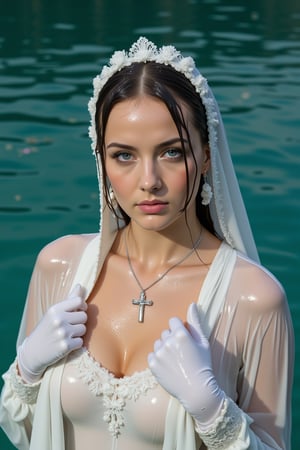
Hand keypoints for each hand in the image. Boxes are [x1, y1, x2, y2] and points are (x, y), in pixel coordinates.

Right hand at [17, 284, 86, 382]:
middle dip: (79, 322)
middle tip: (69, 326)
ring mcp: (62, 333)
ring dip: (78, 333)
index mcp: (55, 309)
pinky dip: (76, 344)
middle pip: (84, 316)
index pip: (78, 301)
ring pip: (83, 329)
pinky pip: (81, 342)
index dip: (82, 306)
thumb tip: (80, 286)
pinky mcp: (65, 346)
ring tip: (67, 335)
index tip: (78, 311)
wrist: (32, 352)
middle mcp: (59, 319)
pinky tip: (66, 344)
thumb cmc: (45, 329)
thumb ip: (69, 300)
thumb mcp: (53, 313)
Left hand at [148, 303, 224, 426]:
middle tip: (182, 353)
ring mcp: (159, 353)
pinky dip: (159, 360)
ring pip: (159, 343)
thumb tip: (192, 304)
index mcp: (181, 334)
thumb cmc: (203, 365)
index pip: (174, 321)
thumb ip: (195, 322)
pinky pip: (152, 355)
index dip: (180, 329)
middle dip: (172, 339)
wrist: (197, 390)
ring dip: (165, 348)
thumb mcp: (203, 342)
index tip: (185, 340)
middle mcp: (168, 341)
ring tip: (176, 361)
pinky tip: (169, 367)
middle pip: (166, 332)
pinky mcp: (153, 364)